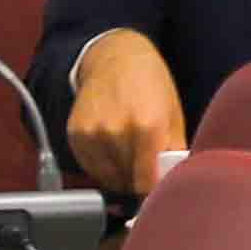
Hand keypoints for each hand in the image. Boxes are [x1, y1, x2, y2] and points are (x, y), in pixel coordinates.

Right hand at [66, 33, 187, 196]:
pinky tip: (112, 146)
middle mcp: (116, 131)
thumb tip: (173, 183)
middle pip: (128, 182)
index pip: (147, 183)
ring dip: (120, 174)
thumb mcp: (173, 114)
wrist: (114, 57)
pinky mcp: (75, 134)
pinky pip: (90, 167)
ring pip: (108, 178)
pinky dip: (102, 165)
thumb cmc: (150, 84)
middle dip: (138, 179)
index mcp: (147, 126)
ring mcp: (92, 133)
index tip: (157, 191)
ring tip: (128, 151)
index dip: (153, 192)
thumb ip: (175, 152)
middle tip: (145, 162)